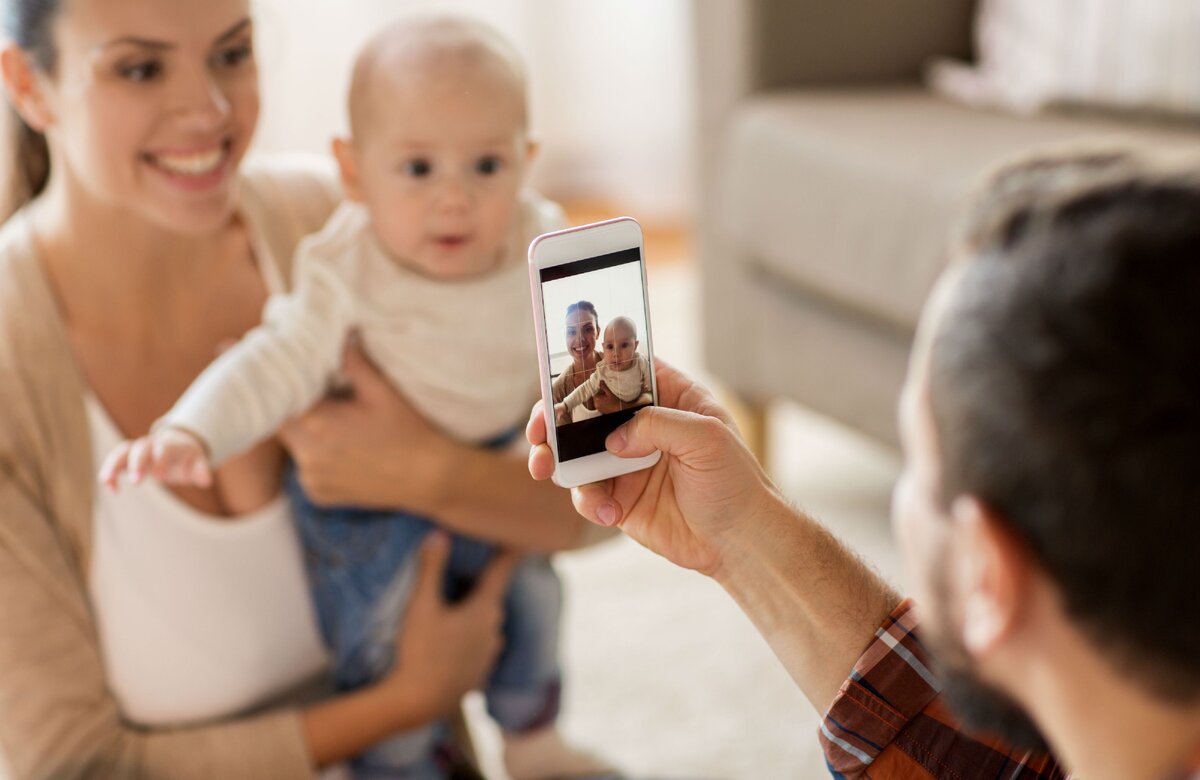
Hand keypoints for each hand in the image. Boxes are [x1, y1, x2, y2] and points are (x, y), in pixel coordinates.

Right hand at [98, 427, 212, 490]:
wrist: (177, 446)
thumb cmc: (187, 457)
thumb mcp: (198, 461)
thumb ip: (201, 470)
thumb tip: (206, 481)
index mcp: (169, 443)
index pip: (163, 449)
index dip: (161, 462)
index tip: (161, 480)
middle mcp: (151, 443)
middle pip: (140, 448)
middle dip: (137, 463)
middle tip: (136, 482)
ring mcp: (137, 449)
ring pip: (122, 451)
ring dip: (113, 464)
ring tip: (106, 481)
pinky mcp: (127, 457)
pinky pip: (114, 461)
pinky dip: (109, 472)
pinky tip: (110, 489)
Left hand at [279, 341, 451, 509]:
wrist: (429, 478)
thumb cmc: (409, 431)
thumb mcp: (383, 391)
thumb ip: (354, 362)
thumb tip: (341, 334)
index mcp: (318, 423)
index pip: (282, 397)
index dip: (288, 384)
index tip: (303, 377)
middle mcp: (307, 454)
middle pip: (284, 422)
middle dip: (299, 408)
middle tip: (326, 400)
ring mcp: (311, 478)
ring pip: (295, 445)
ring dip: (307, 434)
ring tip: (340, 427)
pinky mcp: (318, 494)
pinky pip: (306, 468)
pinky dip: (317, 458)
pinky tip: (344, 451)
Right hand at [380, 533, 516, 718]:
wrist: (415, 704)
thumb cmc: (419, 651)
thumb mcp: (421, 605)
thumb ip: (431, 568)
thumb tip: (439, 535)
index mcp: (484, 610)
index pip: (501, 573)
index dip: (509, 554)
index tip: (521, 540)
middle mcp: (494, 633)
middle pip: (490, 600)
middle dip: (481, 585)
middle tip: (470, 570)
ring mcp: (488, 658)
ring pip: (485, 627)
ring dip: (474, 616)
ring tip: (456, 608)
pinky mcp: (477, 677)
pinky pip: (477, 650)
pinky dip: (468, 641)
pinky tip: (451, 643)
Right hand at [527, 359, 781, 575]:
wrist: (739, 542)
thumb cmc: (735, 482)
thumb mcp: (707, 438)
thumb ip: (658, 425)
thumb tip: (613, 438)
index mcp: (668, 397)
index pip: (621, 369)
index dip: (588, 367)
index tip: (560, 377)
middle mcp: (642, 426)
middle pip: (586, 409)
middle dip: (554, 417)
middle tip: (537, 431)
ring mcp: (627, 462)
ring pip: (576, 451)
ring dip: (556, 459)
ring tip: (545, 469)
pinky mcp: (619, 498)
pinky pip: (586, 492)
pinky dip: (588, 501)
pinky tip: (609, 515)